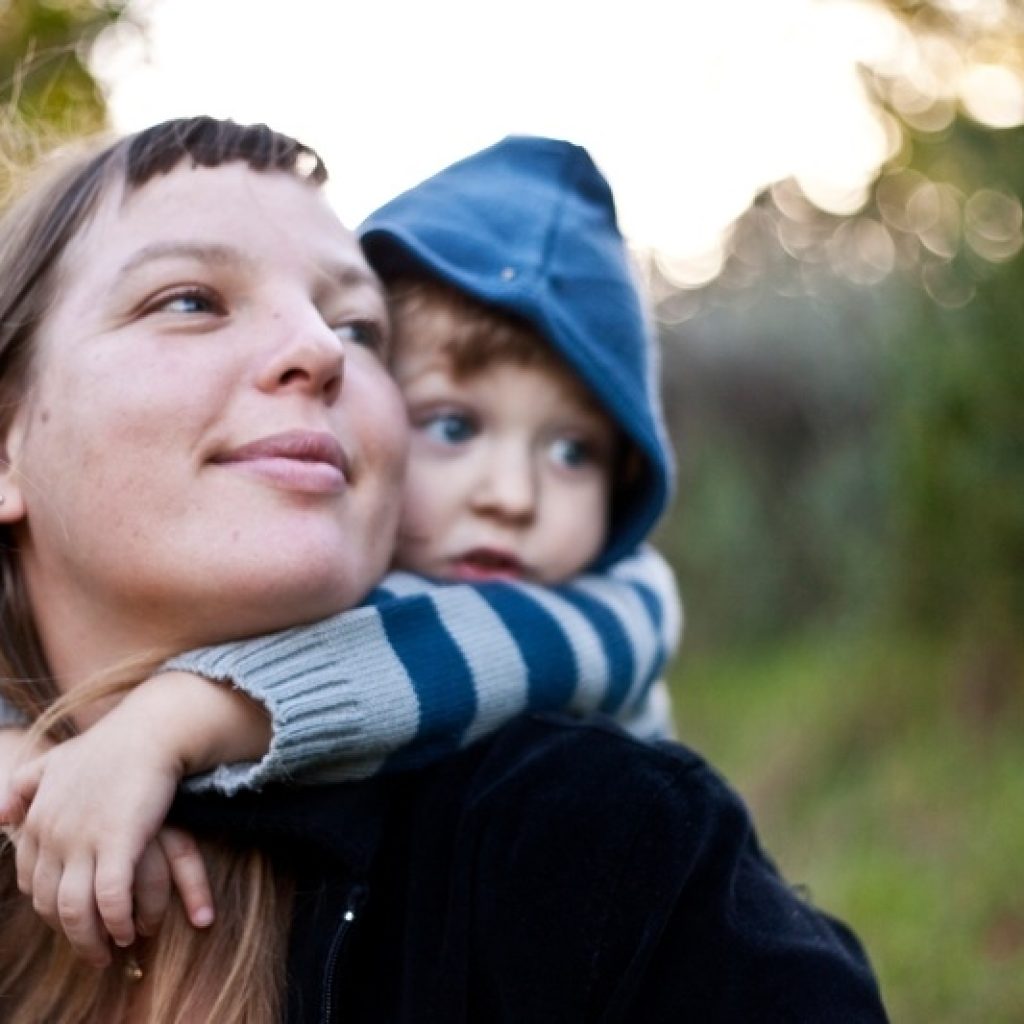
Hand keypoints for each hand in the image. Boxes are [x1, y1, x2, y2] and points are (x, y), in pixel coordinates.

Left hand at [5, 708, 209, 964]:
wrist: (149, 730)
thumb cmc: (109, 745)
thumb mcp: (55, 761)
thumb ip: (24, 788)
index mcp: (37, 819)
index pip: (31, 882)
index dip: (51, 906)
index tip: (73, 916)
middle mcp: (53, 834)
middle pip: (50, 903)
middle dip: (70, 932)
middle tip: (92, 947)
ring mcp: (84, 840)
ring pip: (75, 909)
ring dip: (90, 939)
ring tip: (108, 951)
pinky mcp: (119, 842)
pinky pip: (111, 898)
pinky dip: (116, 921)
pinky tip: (127, 931)